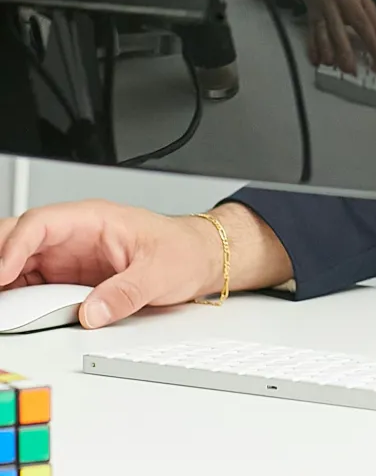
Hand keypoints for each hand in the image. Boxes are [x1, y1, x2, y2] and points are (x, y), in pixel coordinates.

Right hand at [0, 200, 285, 327]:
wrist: (200, 258)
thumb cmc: (183, 250)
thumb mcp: (161, 272)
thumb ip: (127, 292)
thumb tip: (92, 313)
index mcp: (94, 219)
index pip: (41, 224)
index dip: (15, 247)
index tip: (3, 274)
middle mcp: (73, 235)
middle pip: (18, 238)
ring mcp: (65, 257)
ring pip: (16, 262)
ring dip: (3, 280)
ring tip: (1, 306)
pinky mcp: (64, 279)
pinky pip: (27, 284)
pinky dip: (13, 296)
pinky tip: (8, 309)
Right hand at [301, 0, 375, 74]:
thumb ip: (369, 16)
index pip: (374, 24)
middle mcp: (343, 2)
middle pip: (354, 28)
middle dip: (357, 50)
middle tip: (359, 69)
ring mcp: (326, 6)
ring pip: (330, 30)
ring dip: (332, 50)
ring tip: (337, 66)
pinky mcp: (312, 10)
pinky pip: (312, 29)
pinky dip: (313, 45)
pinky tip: (317, 58)